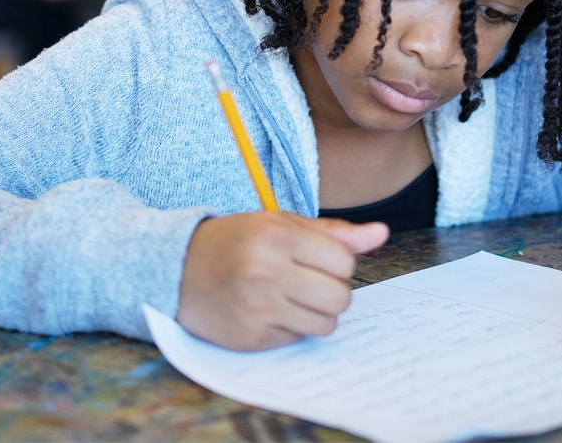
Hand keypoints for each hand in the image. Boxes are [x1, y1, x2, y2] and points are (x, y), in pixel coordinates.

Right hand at [176, 212, 388, 350]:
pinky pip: (299, 338)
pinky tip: (270, 308)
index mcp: (278, 235)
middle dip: (332, 289)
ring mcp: (257, 308)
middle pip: (341, 297)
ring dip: (318, 311)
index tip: (317, 257)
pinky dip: (293, 325)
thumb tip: (382, 233)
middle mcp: (267, 272)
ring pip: (326, 323)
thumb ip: (334, 231)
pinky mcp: (251, 338)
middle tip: (309, 278)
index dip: (337, 261)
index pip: (344, 261)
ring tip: (293, 294)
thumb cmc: (239, 240)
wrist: (179, 268)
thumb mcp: (281, 223)